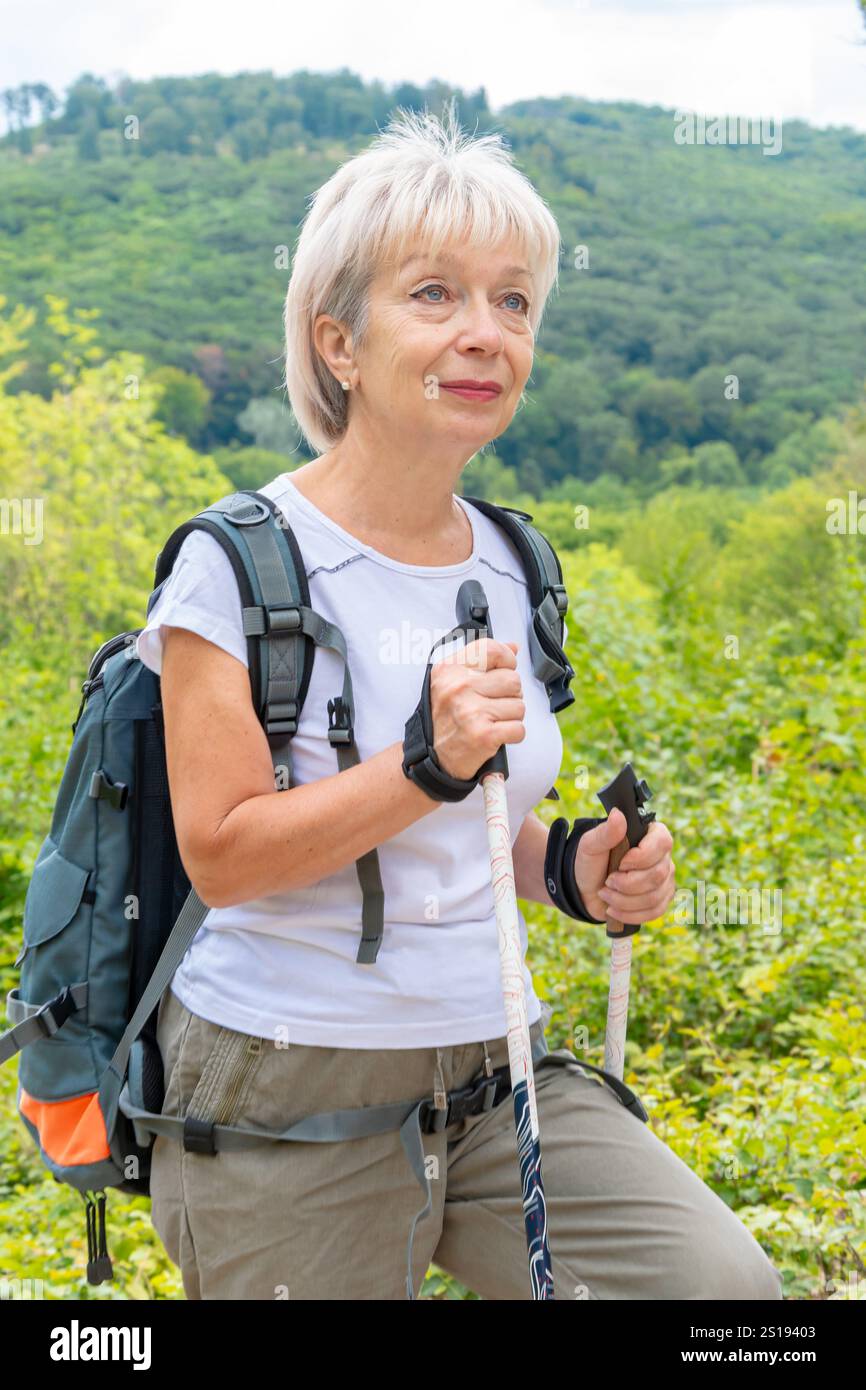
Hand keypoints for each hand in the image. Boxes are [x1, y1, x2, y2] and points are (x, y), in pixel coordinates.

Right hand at [430, 637, 525, 781]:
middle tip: (491, 706)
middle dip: (509, 695)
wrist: (433, 758)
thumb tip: (513, 648)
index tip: (502, 672)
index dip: (506, 660)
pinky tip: (494, 735)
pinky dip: (511, 735)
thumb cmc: (446, 718)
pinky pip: (519, 728)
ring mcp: (471, 711)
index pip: (492, 649)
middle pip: (513, 679)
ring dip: (510, 717)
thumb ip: (482, 661)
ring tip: (490, 721)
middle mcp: (458, 687)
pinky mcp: (484, 734)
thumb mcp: (452, 681)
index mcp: (450, 669)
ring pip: (519, 705)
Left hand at [573, 810, 674, 925]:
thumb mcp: (590, 845)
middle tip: (607, 881)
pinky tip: (614, 909)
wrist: (585, 889)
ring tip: (606, 894)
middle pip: (658, 874)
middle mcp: (663, 857)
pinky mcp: (661, 900)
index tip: (620, 863)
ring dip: (624, 900)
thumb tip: (618, 814)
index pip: (662, 842)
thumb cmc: (590, 863)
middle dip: (627, 884)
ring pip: (655, 896)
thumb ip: (605, 832)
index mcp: (650, 835)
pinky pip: (655, 912)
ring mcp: (665, 880)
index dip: (641, 857)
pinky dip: (630, 914)